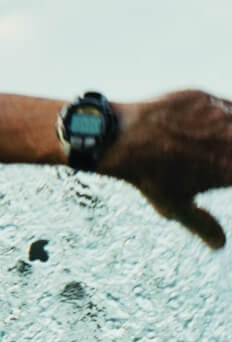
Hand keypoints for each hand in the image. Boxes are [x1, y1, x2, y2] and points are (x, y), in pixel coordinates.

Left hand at [107, 89, 231, 248]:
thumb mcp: (177, 206)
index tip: (222, 174)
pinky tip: (196, 128)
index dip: (227, 174)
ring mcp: (221, 113)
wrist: (120, 140)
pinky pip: (221, 106)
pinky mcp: (205, 97)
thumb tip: (220, 244)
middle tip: (215, 161)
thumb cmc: (149, 177)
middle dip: (226, 155)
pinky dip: (217, 116)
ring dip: (225, 134)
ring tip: (203, 148)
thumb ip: (203, 225)